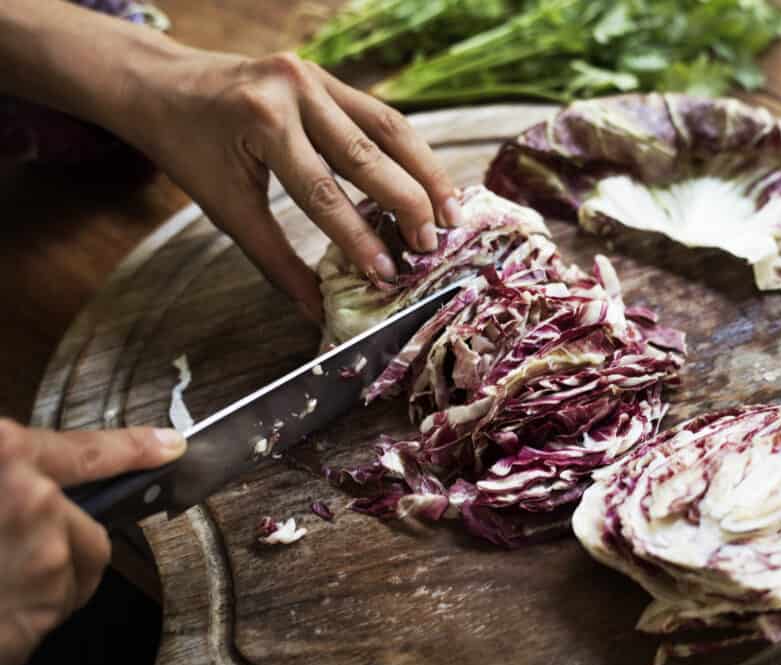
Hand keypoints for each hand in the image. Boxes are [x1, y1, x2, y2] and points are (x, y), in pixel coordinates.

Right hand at [0, 420, 185, 664]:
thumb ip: (9, 470)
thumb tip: (41, 481)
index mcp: (2, 456)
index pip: (87, 450)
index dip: (135, 447)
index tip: (173, 446)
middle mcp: (31, 504)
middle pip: (88, 526)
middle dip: (63, 540)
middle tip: (10, 549)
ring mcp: (39, 561)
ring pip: (77, 568)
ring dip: (50, 574)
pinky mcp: (33, 615)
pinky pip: (54, 608)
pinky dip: (32, 608)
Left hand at [114, 49, 462, 321]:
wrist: (165, 85)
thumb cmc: (190, 150)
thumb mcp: (226, 208)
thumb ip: (276, 260)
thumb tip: (316, 309)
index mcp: (262, 122)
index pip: (323, 190)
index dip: (359, 236)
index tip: (388, 273)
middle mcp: (295, 90)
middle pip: (368, 153)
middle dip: (408, 203)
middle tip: (433, 246)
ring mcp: (316, 75)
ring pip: (389, 127)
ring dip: (426, 172)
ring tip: (452, 213)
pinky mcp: (327, 76)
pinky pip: (379, 116)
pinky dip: (409, 151)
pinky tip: (430, 181)